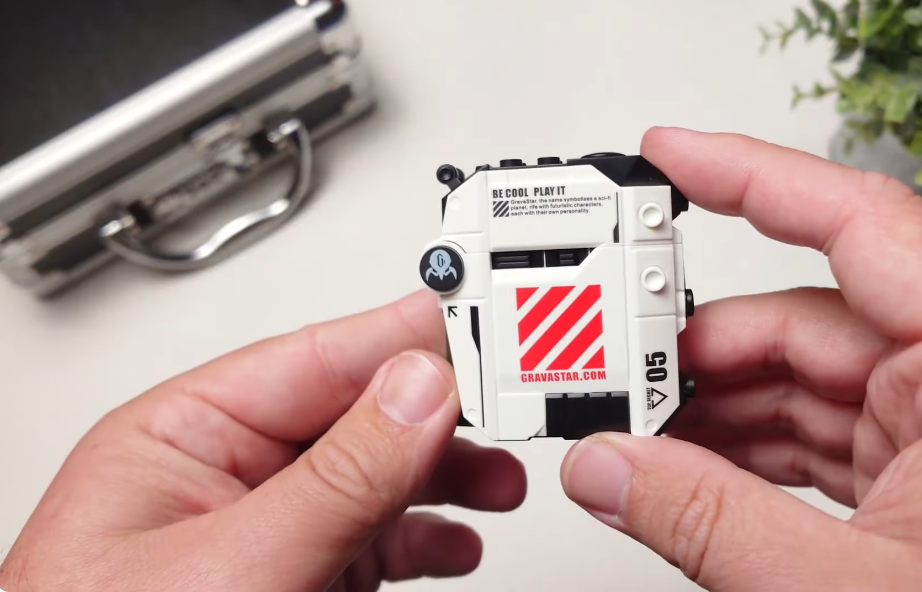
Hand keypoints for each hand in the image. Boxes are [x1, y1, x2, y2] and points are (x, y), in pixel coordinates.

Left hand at [0, 290, 526, 591]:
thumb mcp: (232, 565)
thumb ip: (334, 477)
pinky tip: (454, 540)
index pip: (306, 360)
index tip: (468, 322)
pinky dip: (424, 537)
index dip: (393, 338)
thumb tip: (417, 389)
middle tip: (502, 405)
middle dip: (432, 414)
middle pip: (351, 416)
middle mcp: (221, 479)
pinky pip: (373, 540)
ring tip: (496, 481)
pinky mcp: (292, 581)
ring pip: (374, 478)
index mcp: (176, 439)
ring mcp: (261, 533)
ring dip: (443, 476)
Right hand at [561, 127, 921, 589]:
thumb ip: (708, 525)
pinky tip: (683, 468)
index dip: (750, 176)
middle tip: (608, 366)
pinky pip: (810, 434)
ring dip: (707, 409)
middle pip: (798, 319)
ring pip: (795, 383)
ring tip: (631, 431)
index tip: (669, 155)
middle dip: (693, 346)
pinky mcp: (916, 473)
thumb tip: (606, 471)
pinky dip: (742, 451)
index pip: (857, 224)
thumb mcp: (850, 589)